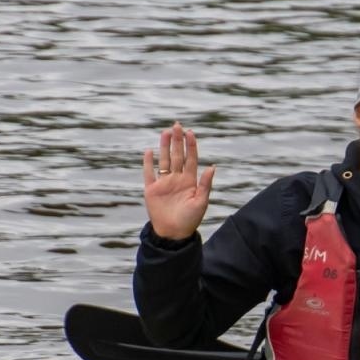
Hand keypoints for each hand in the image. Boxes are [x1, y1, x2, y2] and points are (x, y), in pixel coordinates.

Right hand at [143, 122, 214, 239]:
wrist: (173, 234)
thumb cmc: (190, 220)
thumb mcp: (201, 202)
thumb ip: (205, 184)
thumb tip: (212, 167)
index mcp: (190, 181)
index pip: (191, 159)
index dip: (191, 146)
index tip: (190, 132)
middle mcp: (177, 179)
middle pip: (177, 155)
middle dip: (178, 141)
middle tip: (177, 125)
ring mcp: (164, 183)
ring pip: (164, 160)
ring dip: (164, 147)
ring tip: (166, 132)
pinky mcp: (151, 190)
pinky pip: (149, 173)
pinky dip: (148, 163)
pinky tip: (149, 151)